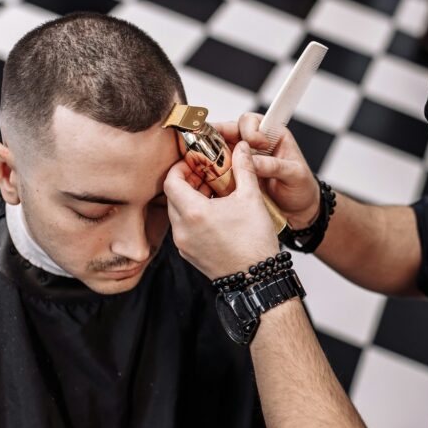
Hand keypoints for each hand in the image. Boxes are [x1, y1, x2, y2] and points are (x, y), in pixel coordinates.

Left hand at [164, 140, 280, 279]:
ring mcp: (183, 244)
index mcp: (193, 212)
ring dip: (190, 200)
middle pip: (172, 196)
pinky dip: (193, 217)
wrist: (256, 279)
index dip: (181, 168)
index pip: (171, 181)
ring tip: (214, 193)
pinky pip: (184, 229)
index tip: (195, 163)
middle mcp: (182, 229)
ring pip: (178, 213)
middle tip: (206, 174)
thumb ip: (244, 168)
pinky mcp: (189, 254)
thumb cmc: (254, 242)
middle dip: (187, 182)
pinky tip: (215, 214)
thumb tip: (242, 148)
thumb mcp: (251, 198)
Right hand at [213, 113, 320, 228]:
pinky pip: (219, 171)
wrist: (300, 211)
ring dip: (212, 157)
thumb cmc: (302, 188)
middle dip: (217, 138)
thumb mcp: (295, 175)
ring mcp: (242, 160)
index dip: (249, 129)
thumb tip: (253, 162)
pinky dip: (213, 175)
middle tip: (212, 149)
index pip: (251, 121)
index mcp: (272, 135)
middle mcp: (254, 144)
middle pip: (228, 132)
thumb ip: (275, 166)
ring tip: (208, 166)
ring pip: (219, 151)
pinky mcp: (236, 177)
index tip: (256, 142)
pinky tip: (210, 180)